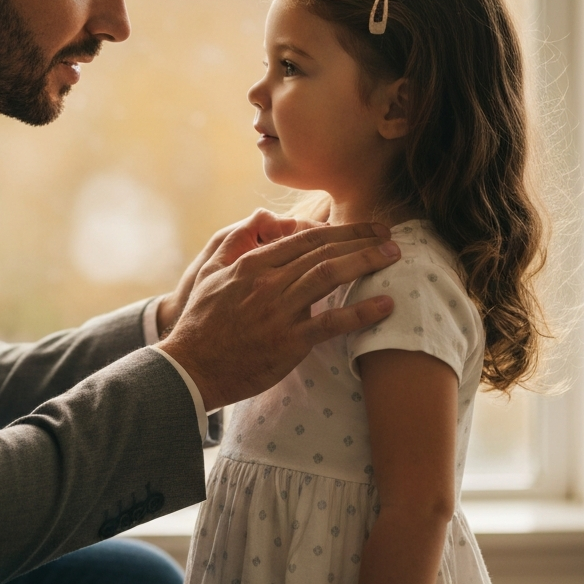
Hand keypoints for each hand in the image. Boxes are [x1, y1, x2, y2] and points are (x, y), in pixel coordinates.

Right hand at [157, 220, 399, 410]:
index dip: (341, 230)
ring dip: (365, 262)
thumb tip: (259, 215)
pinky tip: (385, 304)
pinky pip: (332, 323)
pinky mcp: (288, 342)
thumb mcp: (209, 272)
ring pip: (330, 276)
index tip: (365, 228)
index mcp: (253, 264)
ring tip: (392, 257)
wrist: (191, 367)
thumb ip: (234, 240)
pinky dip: (361, 312)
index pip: (306, 239)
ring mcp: (279, 311)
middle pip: (324, 252)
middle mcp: (269, 282)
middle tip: (390, 236)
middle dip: (361, 240)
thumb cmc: (201, 321)